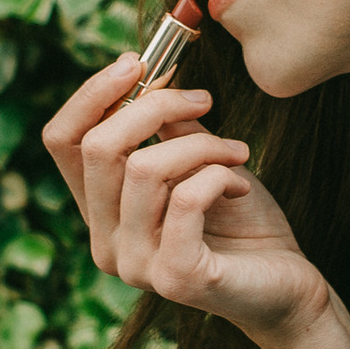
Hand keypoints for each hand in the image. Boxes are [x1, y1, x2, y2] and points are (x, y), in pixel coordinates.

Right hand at [42, 53, 349, 348]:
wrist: (286, 286)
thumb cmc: (241, 223)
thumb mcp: (199, 162)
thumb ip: (168, 130)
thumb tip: (151, 76)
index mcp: (101, 211)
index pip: (62, 142)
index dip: (92, 94)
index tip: (137, 62)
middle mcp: (106, 243)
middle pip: (98, 148)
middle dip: (155, 105)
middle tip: (204, 99)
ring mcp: (136, 265)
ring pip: (145, 169)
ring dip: (201, 144)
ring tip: (236, 151)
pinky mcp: (176, 277)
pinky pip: (186, 199)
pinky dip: (217, 175)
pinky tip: (239, 186)